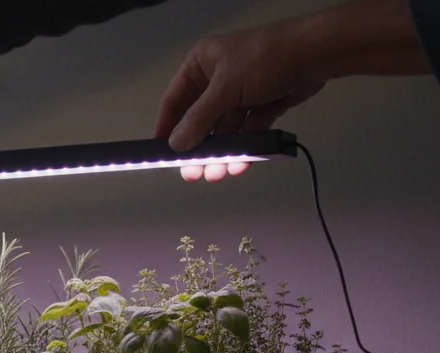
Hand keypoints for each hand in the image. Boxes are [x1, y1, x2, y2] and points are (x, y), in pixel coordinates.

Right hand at [156, 0, 426, 182]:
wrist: (317, 53)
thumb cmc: (265, 60)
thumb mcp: (225, 89)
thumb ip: (199, 119)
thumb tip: (177, 144)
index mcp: (201, 64)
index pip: (175, 100)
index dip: (167, 127)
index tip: (161, 153)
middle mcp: (217, 78)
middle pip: (200, 119)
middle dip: (198, 148)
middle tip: (192, 173)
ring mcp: (241, 92)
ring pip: (225, 129)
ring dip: (222, 152)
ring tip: (217, 174)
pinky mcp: (262, 104)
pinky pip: (247, 130)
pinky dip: (243, 147)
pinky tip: (239, 164)